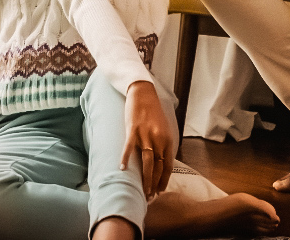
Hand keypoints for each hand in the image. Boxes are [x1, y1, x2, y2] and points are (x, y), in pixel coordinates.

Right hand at [120, 81, 173, 198]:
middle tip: (150, 197)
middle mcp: (159, 139)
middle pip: (158, 167)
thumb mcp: (164, 129)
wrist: (143, 93)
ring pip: (147, 162)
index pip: (167, 165)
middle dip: (155, 184)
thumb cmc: (153, 112)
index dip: (164, 180)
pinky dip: (125, 159)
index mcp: (168, 139)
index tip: (160, 191)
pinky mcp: (133, 130)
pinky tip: (122, 169)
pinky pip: (129, 148)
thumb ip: (163, 145)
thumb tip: (161, 162)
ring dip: (145, 179)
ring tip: (142, 191)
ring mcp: (145, 135)